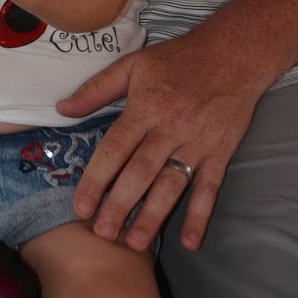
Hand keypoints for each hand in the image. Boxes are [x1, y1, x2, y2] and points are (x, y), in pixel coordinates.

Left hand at [56, 20, 263, 252]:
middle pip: (141, 172)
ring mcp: (197, 142)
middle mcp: (170, 127)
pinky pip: (210, 188)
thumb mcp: (134, 64)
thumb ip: (97, 88)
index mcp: (146, 106)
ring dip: (154, 216)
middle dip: (120, 205)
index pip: (115, 148)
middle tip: (102, 234)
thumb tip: (62, 108)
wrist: (235, 53)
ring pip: (172, 184)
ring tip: (134, 244)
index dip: (96, 179)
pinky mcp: (220, 152)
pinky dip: (201, 215)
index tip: (80, 207)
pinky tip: (190, 241)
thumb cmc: (179, 59)